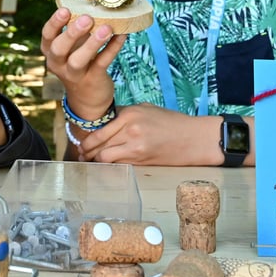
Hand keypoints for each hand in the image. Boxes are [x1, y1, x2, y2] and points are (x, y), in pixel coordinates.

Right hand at [40, 7, 124, 118]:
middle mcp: (59, 63)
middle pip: (59, 49)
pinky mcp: (93, 80)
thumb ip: (77, 30)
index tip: (65, 10)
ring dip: (92, 43)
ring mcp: (75, 74)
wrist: (88, 100)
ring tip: (106, 28)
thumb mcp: (72, 48)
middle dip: (71, 33)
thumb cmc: (79, 64)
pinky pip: (102, 63)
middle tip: (86, 18)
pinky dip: (112, 48)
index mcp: (51, 51)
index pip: (47, 36)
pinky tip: (121, 36)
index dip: (54, 23)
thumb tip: (94, 4)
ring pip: (79, 60)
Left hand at [74, 104, 222, 165]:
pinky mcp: (141, 161)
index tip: (81, 142)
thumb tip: (105, 121)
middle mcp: (129, 129)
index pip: (99, 127)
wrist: (193, 139)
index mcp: (129, 113)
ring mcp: (135, 146)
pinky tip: (106, 167)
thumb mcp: (147, 109)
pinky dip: (109, 166)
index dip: (86, 137)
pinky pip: (117, 165)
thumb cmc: (172, 122)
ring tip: (90, 162)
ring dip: (95, 160)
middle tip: (81, 154)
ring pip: (104, 157)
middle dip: (86, 150)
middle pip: (97, 142)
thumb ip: (125, 114)